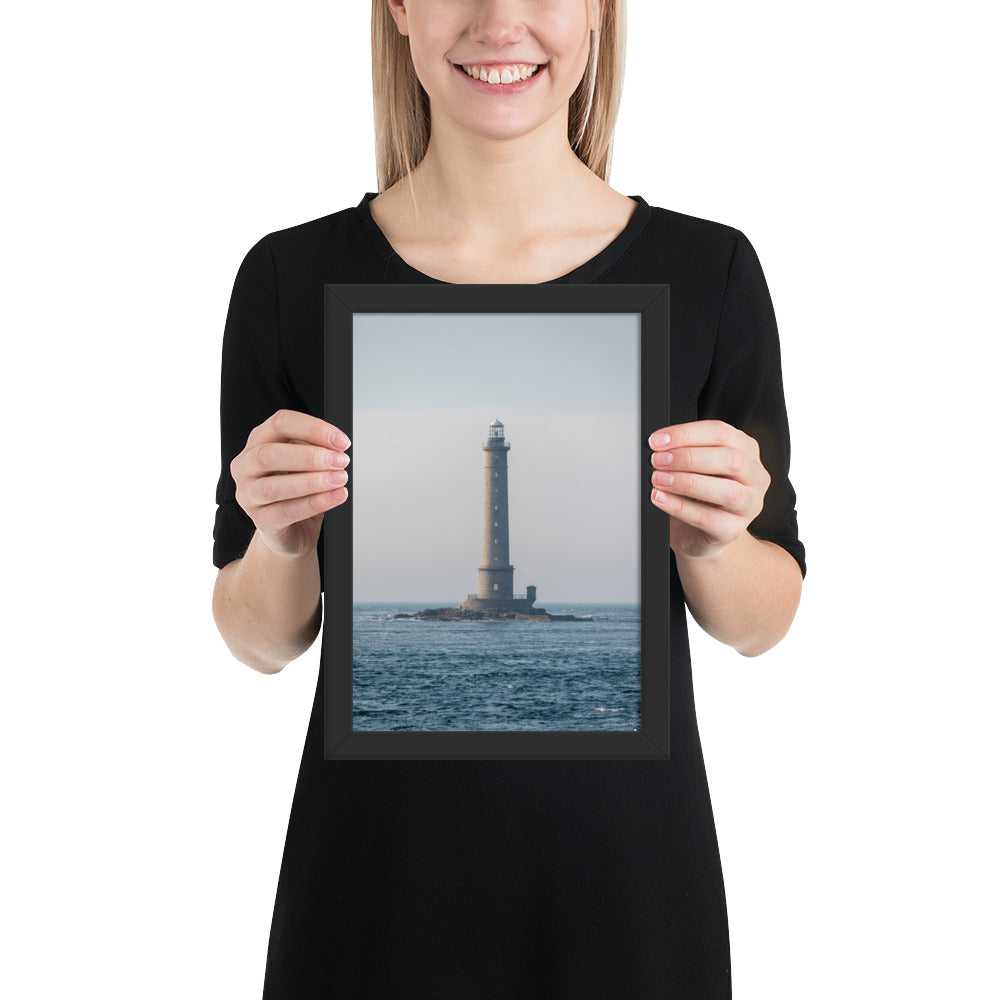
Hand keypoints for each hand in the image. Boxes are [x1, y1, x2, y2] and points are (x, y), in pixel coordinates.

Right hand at [230, 409, 350, 557]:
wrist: (292, 530)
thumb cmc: (298, 492)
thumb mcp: (307, 464)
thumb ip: (316, 450)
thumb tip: (336, 448)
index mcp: (257, 443)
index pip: (280, 424)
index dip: (313, 429)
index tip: (341, 441)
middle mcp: (246, 467)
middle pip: (269, 454)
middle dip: (310, 457)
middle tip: (340, 461)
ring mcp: (248, 496)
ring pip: (274, 486)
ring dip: (312, 481)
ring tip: (339, 479)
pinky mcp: (261, 521)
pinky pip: (286, 512)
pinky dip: (315, 503)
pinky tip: (335, 496)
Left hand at [648, 419, 769, 559]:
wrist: (699, 533)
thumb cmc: (698, 495)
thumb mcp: (696, 466)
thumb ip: (685, 451)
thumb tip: (658, 444)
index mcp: (746, 450)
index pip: (721, 433)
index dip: (687, 434)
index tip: (658, 440)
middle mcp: (755, 476)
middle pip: (730, 459)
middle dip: (688, 457)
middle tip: (658, 460)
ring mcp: (749, 505)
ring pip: (727, 491)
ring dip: (687, 482)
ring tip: (658, 479)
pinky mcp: (733, 530)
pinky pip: (708, 518)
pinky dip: (680, 507)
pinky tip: (660, 498)